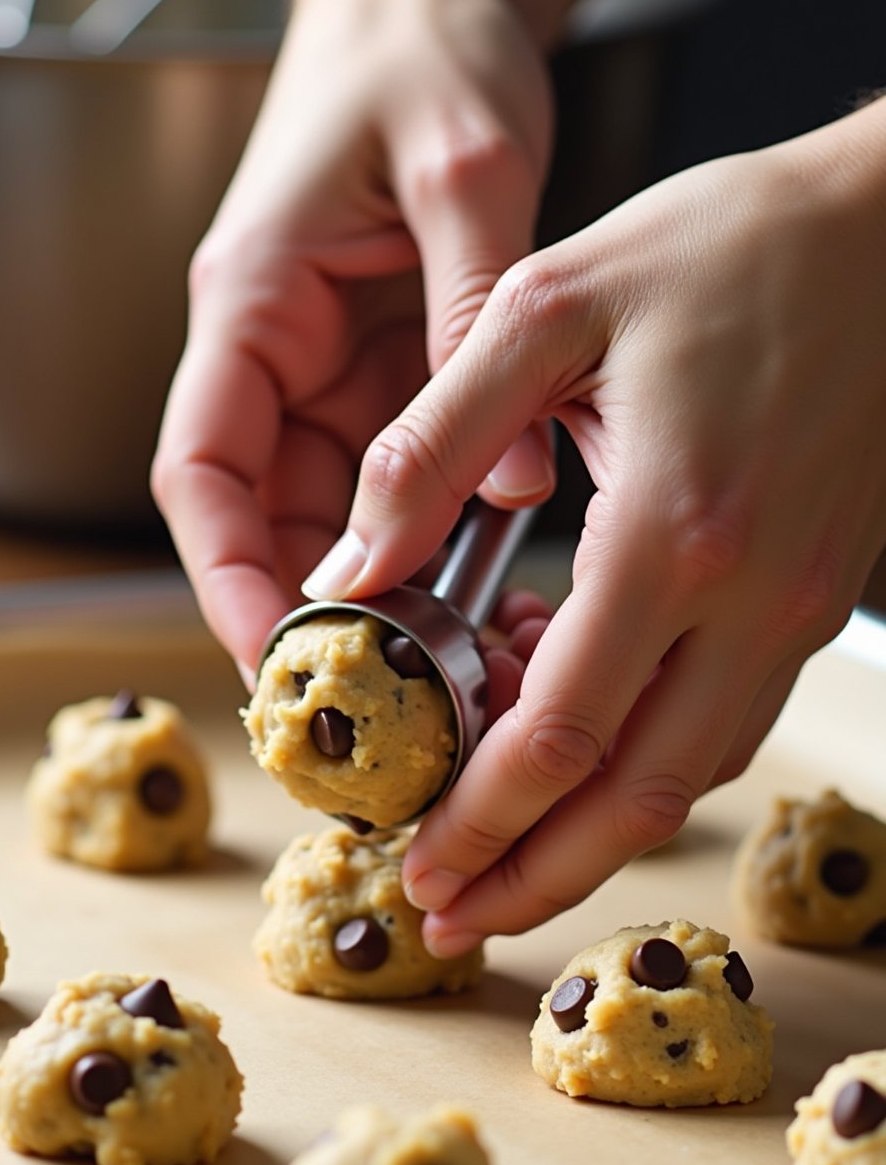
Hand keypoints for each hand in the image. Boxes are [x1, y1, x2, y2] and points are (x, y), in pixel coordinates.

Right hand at [151, 0, 551, 679]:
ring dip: (378, 589)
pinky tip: (483, 587)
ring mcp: (329, 369)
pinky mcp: (384, 372)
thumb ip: (475, 323)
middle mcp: (276, 352)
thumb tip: (512, 483)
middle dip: (313, 610)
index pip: (200, 470)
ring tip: (449, 661)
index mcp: (252, 303)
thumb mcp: (466, 170)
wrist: (431, 1)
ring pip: (330, 512)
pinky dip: (427, 539)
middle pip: (261, 516)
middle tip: (389, 693)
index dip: (226, 576)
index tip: (276, 656)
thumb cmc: (423, 56)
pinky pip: (392, 479)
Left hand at [301, 101, 885, 951]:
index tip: (417, 863)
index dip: (483, 818)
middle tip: (452, 915)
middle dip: (533, 875)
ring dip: (591, 843)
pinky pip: (722, 725)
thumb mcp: (547, 309)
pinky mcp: (813, 600)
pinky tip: (582, 769)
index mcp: (670, 532)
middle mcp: (749, 599)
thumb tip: (351, 565)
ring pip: (688, 779)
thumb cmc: (723, 248)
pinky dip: (646, 771)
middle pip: (634, 799)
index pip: (564, 732)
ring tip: (503, 870)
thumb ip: (432, 446)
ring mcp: (795, 610)